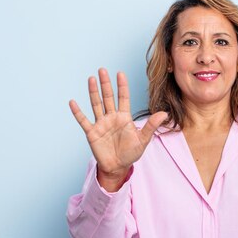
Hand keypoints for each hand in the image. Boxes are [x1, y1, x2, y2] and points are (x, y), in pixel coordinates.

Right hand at [69, 68, 167, 187]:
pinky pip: (83, 120)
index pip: (123, 98)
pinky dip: (77, 112)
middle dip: (105, 84)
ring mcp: (101, 124)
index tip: (120, 73)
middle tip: (102, 69)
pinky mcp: (92, 133)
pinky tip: (72, 102)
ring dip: (93, 92)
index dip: (122, 86)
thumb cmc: (131, 153)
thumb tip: (164, 114)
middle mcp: (111, 117)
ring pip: (96, 104)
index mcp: (124, 117)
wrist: (118, 167)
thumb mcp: (143, 140)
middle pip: (108, 97)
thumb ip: (151, 126)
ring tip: (91, 79)